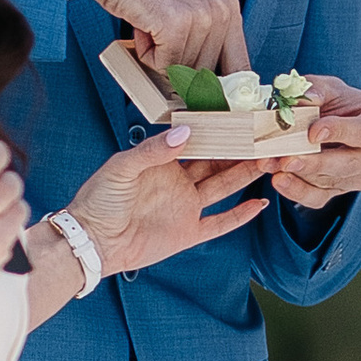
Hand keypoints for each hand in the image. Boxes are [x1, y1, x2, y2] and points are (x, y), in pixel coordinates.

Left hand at [55, 131, 271, 281]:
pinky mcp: (188, 232)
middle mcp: (179, 183)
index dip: (217, 133)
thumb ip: (153, 151)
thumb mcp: (122, 167)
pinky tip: (259, 204)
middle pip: (216, 164)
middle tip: (261, 138)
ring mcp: (186, 208)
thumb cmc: (99, 200)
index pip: (197, 143)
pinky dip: (240, 215)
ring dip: (245, 176)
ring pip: (224, 188)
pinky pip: (220, 223)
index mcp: (163, 163)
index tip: (237, 119)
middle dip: (238, 151)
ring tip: (267, 161)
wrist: (93, 240)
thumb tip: (185, 133)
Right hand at [71, 0, 248, 80]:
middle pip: (205, 73)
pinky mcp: (177, 25)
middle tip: (159, 38)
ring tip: (149, 23)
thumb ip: (201, 30)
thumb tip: (205, 76)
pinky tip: (141, 25)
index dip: (221, 87)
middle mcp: (221, 11)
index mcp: (228, 6)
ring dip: (158, 55)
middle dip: (178, 64)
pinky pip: (163, 65)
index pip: (239, 66)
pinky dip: (145, 53)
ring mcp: (201, 18)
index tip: (209, 98)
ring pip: (183, 70)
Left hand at [268, 76, 360, 211]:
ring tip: (271, 164)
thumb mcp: (329, 87)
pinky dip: (296, 191)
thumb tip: (304, 98)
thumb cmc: (337, 102)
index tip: (313, 132)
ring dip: (298, 175)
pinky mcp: (341, 191)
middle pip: (350, 164)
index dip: (341, 132)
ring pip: (330, 182)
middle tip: (288, 160)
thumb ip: (316, 88)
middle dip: (316, 163)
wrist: (336, 121)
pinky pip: (319, 198)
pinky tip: (278, 180)